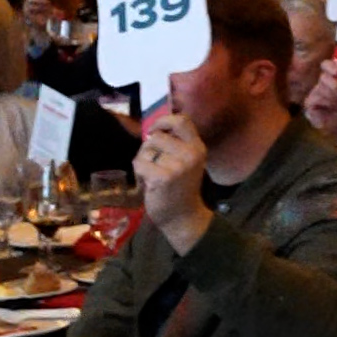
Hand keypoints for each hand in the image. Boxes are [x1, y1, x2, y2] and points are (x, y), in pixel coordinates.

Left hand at [134, 111, 210, 248]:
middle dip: (148, 148)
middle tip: (152, 164)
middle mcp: (191, 154)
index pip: (182, 120)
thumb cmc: (180, 188)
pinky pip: (139, 163)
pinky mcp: (163, 177)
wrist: (182, 217)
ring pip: (146, 150)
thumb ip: (175, 144)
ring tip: (151, 174)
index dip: (163, 121)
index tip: (155, 130)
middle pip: (157, 136)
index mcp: (198, 147)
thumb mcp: (186, 161)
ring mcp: (178, 166)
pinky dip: (139, 173)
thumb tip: (152, 129)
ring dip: (143, 161)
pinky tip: (147, 183)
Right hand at [302, 53, 336, 140]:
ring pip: (321, 90)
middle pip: (324, 78)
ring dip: (332, 99)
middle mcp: (321, 84)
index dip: (330, 66)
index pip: (327, 65)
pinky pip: (314, 102)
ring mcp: (313, 94)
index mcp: (331, 79)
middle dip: (334, 86)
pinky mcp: (308, 104)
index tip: (336, 71)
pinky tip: (326, 113)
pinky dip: (323, 107)